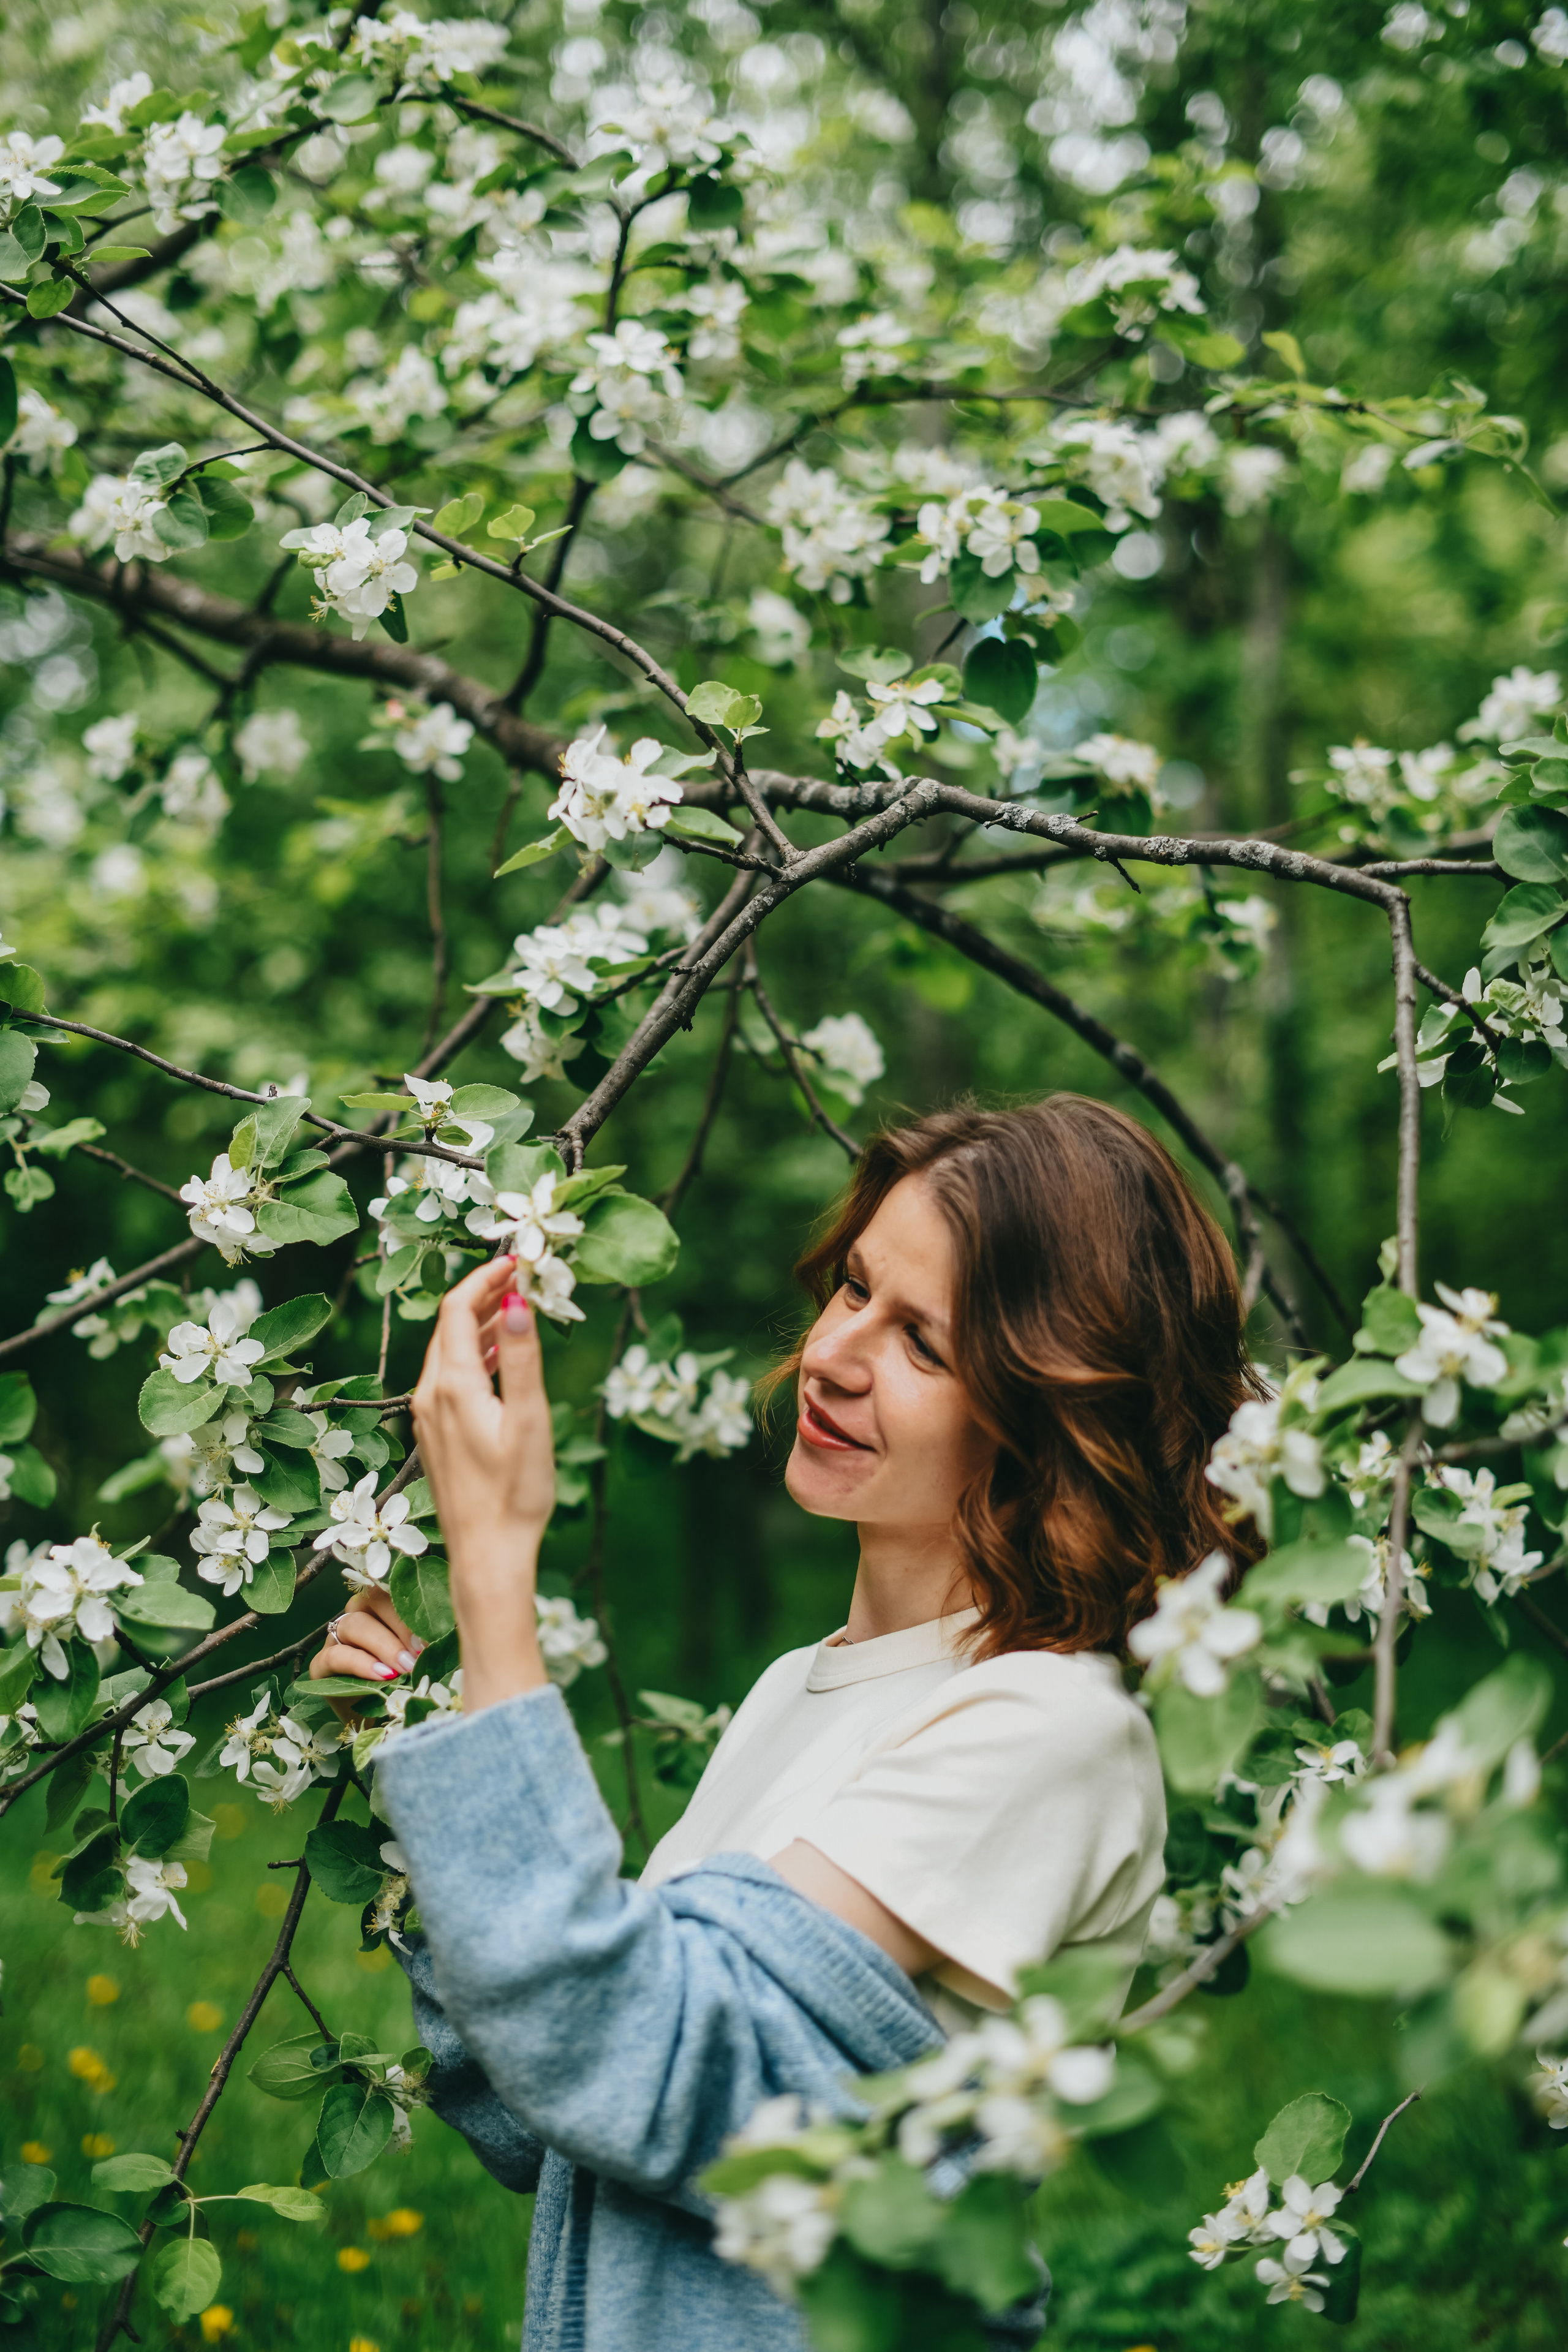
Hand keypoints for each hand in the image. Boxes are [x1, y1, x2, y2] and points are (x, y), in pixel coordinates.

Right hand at [309, 1587, 423, 1716]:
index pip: (395, 1590)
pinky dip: (360, 1663)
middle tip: (419, 1653)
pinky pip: (335, 1655)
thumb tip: (455, 1627)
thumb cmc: (410, 1684)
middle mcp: (359, 1616)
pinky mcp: (321, 1666)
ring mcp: (337, 1639)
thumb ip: (434, 1641)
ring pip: (353, 1624)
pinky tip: (383, 1676)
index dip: (413, 1609)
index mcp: (384, 1607)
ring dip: (382, 1645)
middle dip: (399, 1625)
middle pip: (372, 1600)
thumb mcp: (427, 1659)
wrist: (385, 1722)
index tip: (433, 1635)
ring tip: (403, 1668)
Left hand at [408, 1256, 554, 1710]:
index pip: (458, 1308)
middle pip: (450, 1324)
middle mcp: (430, 1394)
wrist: (487, 1555)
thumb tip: (518, 1300)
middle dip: (484, 1294)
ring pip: (450, 1351)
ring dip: (482, 1325)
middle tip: (522, 1276)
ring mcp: (429, 1415)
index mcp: (451, 1384)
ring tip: (520, 1308)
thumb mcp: (529, 1419)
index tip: (517, 1259)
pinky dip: (477, 1355)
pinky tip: (503, 1360)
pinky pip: (450, 1377)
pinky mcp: (436, 1434)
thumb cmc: (515, 1493)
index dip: (485, 1276)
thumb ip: (523, 1357)